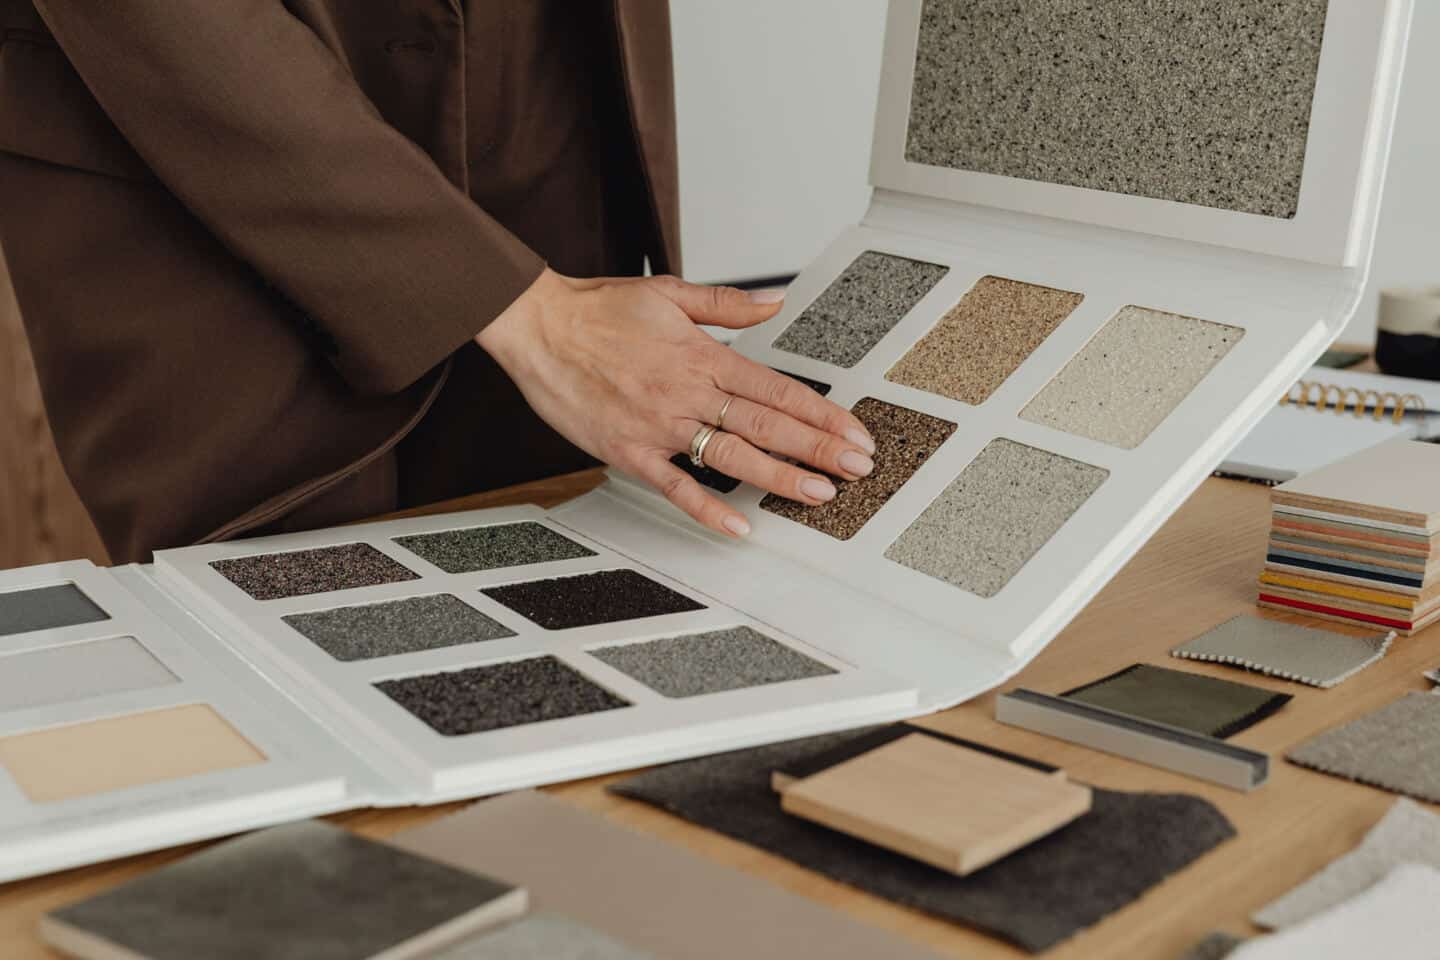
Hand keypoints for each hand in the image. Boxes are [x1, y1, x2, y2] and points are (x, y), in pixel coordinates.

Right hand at [476, 269, 875, 537]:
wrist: (538, 327)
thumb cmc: (598, 310)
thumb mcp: (669, 292)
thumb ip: (728, 305)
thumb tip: (776, 302)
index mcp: (702, 356)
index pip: (778, 390)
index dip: (823, 413)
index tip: (854, 431)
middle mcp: (687, 392)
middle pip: (767, 425)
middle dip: (819, 448)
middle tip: (859, 467)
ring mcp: (659, 425)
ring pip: (732, 456)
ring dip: (780, 477)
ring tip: (820, 493)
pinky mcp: (629, 452)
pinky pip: (674, 486)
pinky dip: (707, 508)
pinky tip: (739, 525)